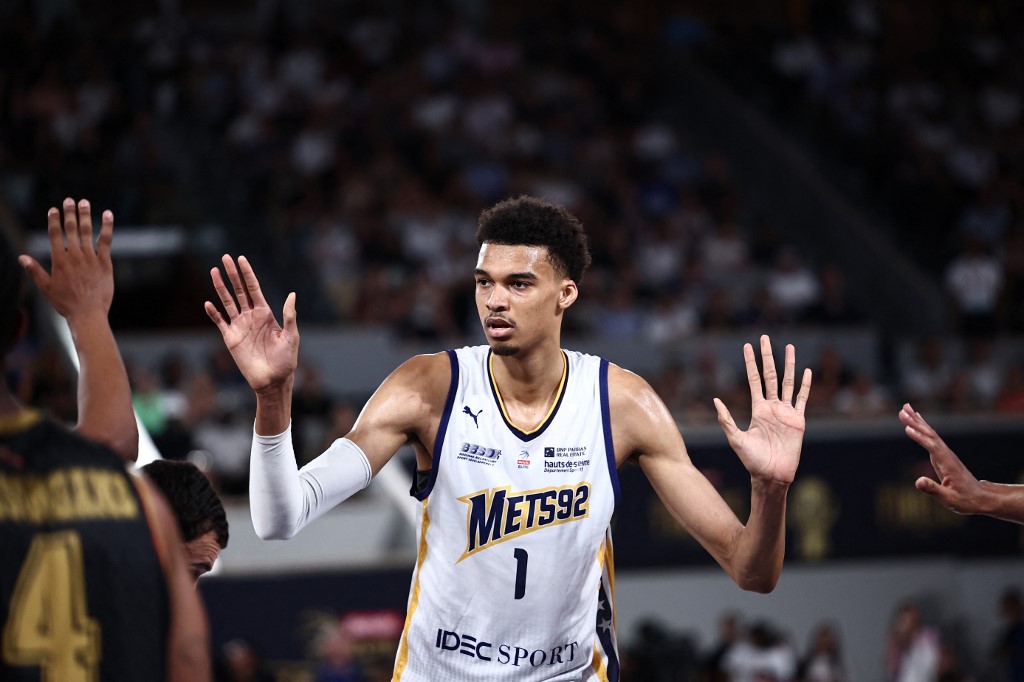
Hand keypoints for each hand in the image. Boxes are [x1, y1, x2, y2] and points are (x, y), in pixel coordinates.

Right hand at [19, 198, 113, 322]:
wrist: (87, 314)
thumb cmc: (65, 303)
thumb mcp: (46, 288)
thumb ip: (34, 270)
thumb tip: (21, 257)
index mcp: (59, 261)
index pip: (55, 234)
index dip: (54, 220)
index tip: (53, 210)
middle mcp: (74, 256)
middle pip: (71, 229)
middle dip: (69, 213)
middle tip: (69, 200)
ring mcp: (90, 258)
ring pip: (87, 232)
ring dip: (85, 215)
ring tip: (84, 202)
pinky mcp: (105, 263)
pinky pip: (106, 241)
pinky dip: (107, 227)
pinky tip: (107, 214)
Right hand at [204, 255, 298, 392]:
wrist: (273, 380)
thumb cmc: (286, 360)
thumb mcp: (291, 336)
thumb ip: (289, 316)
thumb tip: (292, 294)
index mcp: (266, 313)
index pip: (254, 288)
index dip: (247, 274)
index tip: (241, 258)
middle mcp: (251, 316)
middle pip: (239, 290)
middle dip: (232, 274)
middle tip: (225, 257)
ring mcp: (240, 326)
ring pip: (227, 302)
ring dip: (220, 287)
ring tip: (214, 271)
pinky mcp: (230, 338)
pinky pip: (219, 322)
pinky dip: (213, 313)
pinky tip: (208, 303)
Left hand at [714, 335, 811, 483]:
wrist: (772, 475)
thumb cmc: (752, 461)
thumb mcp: (736, 439)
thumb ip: (727, 419)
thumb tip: (716, 399)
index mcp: (757, 409)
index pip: (753, 379)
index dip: (750, 362)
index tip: (747, 346)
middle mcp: (772, 407)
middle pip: (770, 375)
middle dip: (767, 356)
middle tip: (765, 338)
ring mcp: (786, 412)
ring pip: (788, 382)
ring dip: (789, 365)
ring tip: (790, 347)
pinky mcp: (798, 421)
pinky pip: (803, 399)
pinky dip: (805, 386)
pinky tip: (806, 372)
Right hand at [899, 403, 981, 513]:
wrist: (980, 497)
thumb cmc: (965, 500)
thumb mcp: (949, 499)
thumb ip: (933, 490)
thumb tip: (918, 481)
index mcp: (948, 464)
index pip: (932, 447)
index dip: (920, 437)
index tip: (907, 427)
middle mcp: (946, 454)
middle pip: (930, 434)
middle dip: (916, 422)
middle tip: (902, 410)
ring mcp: (944, 453)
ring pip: (930, 433)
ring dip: (917, 421)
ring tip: (905, 408)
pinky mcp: (942, 455)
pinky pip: (930, 437)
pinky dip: (922, 427)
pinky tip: (916, 421)